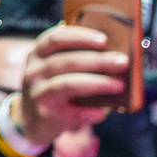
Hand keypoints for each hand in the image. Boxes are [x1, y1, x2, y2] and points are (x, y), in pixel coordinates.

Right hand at [6, 22, 133, 144]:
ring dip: (97, 83)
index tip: (104, 39)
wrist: (32, 120)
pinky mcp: (45, 114)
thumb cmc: (56, 87)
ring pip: (68, 84)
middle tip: (123, 62)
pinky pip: (71, 111)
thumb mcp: (58, 70)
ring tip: (119, 85)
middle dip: (98, 60)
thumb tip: (114, 56)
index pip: (55, 38)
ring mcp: (37, 92)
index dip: (80, 37)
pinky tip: (102, 113)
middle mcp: (34, 71)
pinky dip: (89, 112)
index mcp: (38, 53)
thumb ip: (77, 58)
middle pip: (67, 61)